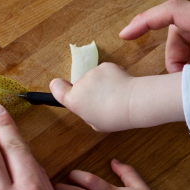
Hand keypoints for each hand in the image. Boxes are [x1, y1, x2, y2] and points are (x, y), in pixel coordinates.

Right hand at [50, 63, 183, 131]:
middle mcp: (80, 84)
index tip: (58, 86)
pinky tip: (120, 86)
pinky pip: (106, 72)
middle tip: (105, 101)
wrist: (131, 102)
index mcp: (75, 100)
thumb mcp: (96, 123)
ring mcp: (93, 72)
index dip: (58, 87)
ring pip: (96, 78)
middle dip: (91, 91)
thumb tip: (90, 106)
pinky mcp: (106, 65)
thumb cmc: (114, 117)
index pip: (57, 89)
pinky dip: (112, 77)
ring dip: (103, 84)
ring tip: (116, 95)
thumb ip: (88, 113)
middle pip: (82, 86)